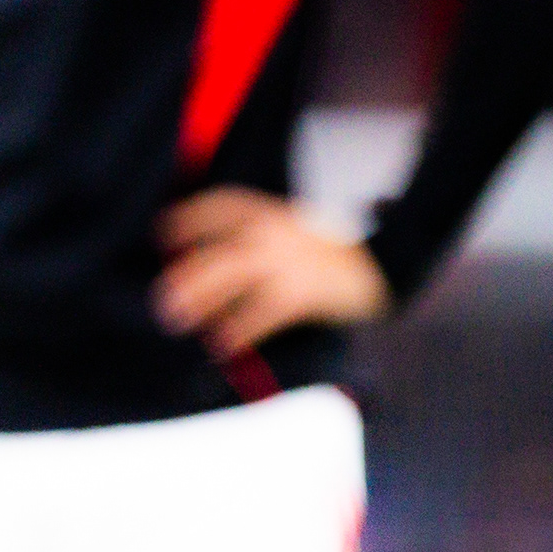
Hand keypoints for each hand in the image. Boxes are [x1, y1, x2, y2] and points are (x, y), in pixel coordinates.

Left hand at [154, 188, 388, 353]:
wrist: (390, 265)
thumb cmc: (337, 255)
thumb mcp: (299, 233)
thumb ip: (263, 240)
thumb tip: (217, 263)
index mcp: (274, 214)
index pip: (223, 206)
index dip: (190, 219)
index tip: (162, 234)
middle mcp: (275, 232)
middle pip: (218, 250)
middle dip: (186, 274)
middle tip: (162, 299)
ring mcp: (289, 260)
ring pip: (231, 276)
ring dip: (200, 299)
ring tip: (176, 320)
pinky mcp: (305, 291)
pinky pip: (263, 312)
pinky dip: (240, 328)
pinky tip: (223, 345)